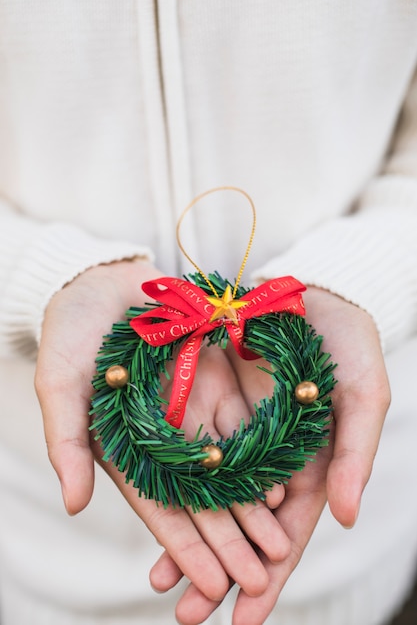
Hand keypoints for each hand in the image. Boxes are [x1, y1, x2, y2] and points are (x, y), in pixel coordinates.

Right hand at [34, 260, 289, 605]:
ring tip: (279, 545)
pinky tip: (283, 482)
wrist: (101, 281)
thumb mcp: (60, 384)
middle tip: (259, 578)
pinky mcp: (212, 382)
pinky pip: (241, 422)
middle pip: (200, 498)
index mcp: (125, 448)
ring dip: (252, 507)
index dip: (185, 547)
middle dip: (229, 540)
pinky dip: (261, 453)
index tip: (212, 584)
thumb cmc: (72, 332)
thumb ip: (69, 441)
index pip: (158, 508)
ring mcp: (190, 410)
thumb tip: (72, 504)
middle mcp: (162, 437)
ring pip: (228, 468)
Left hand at [155, 286, 389, 624]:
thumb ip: (355, 454)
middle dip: (219, 572)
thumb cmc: (348, 344)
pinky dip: (176, 483)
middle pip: (243, 527)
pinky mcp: (214, 407)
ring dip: (189, 539)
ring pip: (212, 498)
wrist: (312, 291)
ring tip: (159, 582)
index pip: (289, 534)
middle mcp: (273, 460)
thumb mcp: (362, 395)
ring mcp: (241, 435)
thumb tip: (348, 518)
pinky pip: (191, 451)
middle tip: (188, 616)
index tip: (246, 618)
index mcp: (313, 466)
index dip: (270, 576)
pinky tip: (154, 511)